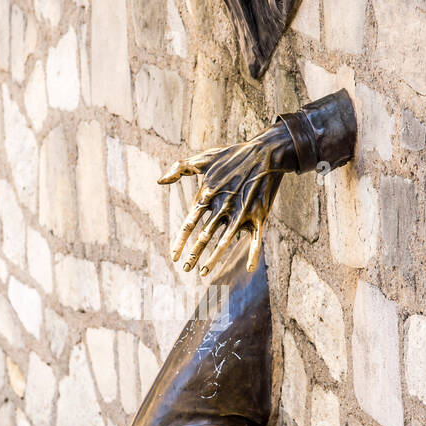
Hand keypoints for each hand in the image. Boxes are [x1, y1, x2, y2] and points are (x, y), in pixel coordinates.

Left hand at [158, 122, 296, 276]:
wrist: (266, 153)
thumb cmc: (233, 155)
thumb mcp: (204, 158)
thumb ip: (180, 168)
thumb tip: (160, 181)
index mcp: (208, 195)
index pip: (189, 223)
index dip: (180, 242)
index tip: (173, 256)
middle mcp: (222, 207)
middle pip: (204, 237)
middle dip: (194, 255)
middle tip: (186, 269)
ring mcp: (242, 213)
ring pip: (225, 242)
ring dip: (214, 259)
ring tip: (204, 272)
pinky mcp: (259, 215)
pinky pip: (256, 239)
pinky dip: (253, 254)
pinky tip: (250, 269)